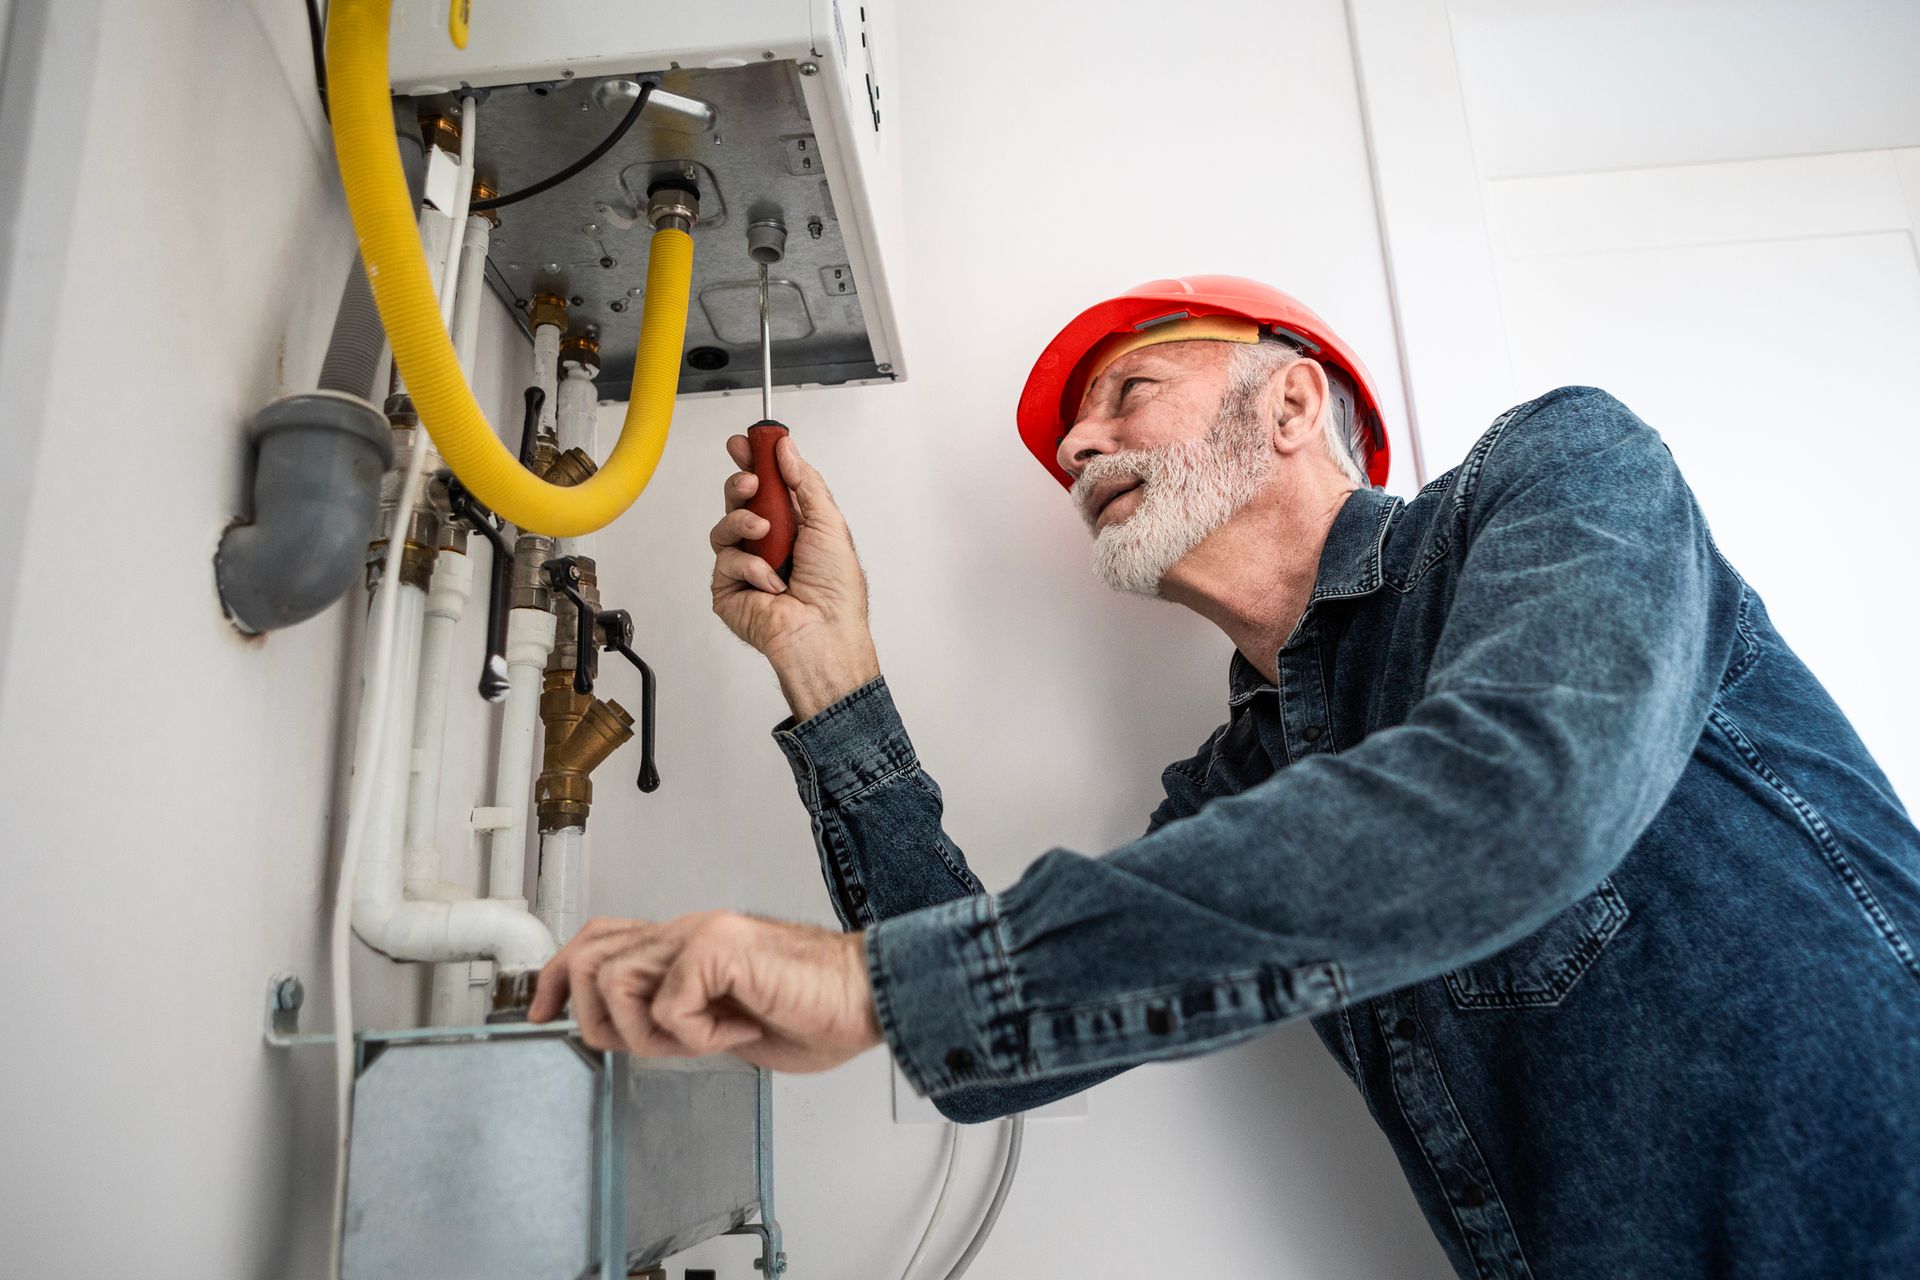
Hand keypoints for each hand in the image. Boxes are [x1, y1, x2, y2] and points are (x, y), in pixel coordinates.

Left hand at [527, 911, 884, 1072]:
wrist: (869, 996)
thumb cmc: (816, 1009)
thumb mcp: (727, 1019)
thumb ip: (682, 1015)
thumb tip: (636, 1038)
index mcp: (688, 942)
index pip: (600, 938)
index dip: (558, 975)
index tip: (541, 1013)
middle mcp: (688, 929)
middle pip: (589, 955)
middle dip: (597, 1019)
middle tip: (649, 1045)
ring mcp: (701, 933)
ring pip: (615, 981)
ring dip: (651, 1033)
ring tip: (703, 1040)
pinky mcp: (718, 948)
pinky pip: (667, 1005)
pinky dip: (697, 1036)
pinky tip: (738, 1031)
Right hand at [709, 434, 879, 719]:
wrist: (823, 632)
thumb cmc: (836, 592)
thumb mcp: (828, 522)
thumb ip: (804, 482)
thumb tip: (786, 449)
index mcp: (794, 526)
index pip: (767, 485)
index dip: (753, 461)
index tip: (745, 442)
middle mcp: (768, 543)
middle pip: (739, 499)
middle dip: (741, 484)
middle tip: (751, 481)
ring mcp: (746, 565)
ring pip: (725, 525)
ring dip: (744, 522)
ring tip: (765, 532)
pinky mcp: (728, 588)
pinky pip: (726, 560)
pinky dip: (750, 566)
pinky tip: (770, 581)